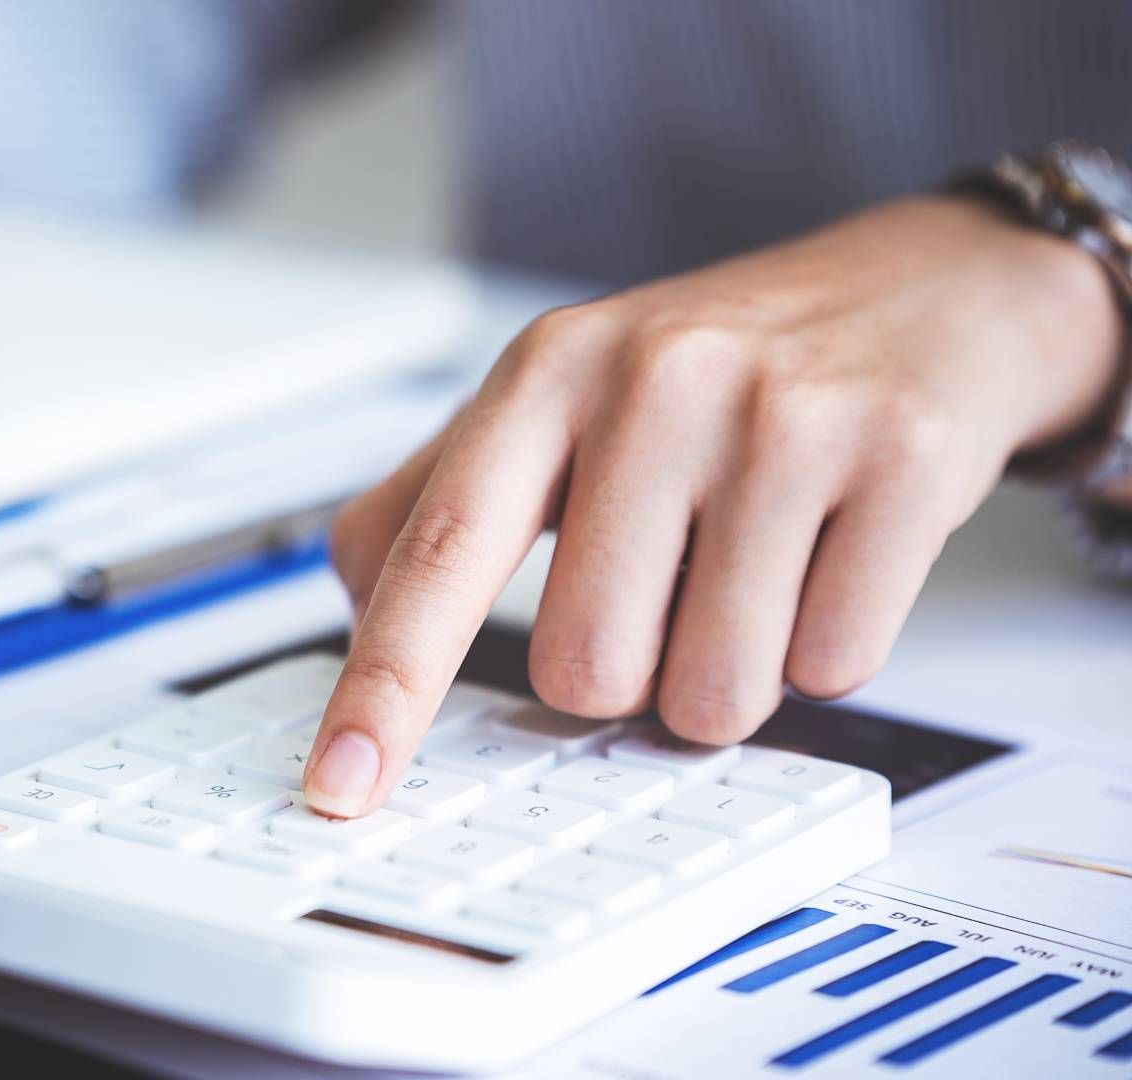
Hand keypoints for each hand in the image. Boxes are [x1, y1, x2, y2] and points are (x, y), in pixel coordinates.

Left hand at [305, 195, 1123, 816]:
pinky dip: (823, 649)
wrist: (926, 292)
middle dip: (626, 674)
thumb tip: (358, 611)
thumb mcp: (556, 398)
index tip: (337, 784)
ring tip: (753, 571)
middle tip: (669, 589)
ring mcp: (784, 416)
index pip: (438, 553)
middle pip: (585, 670)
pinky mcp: (900, 460)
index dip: (384, 687)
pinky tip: (829, 557)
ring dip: (727, 674)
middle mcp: (655, 379)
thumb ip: (432, 503)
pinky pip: (832, 665)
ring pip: (713, 691)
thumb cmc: (718, 369)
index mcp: (546, 374)